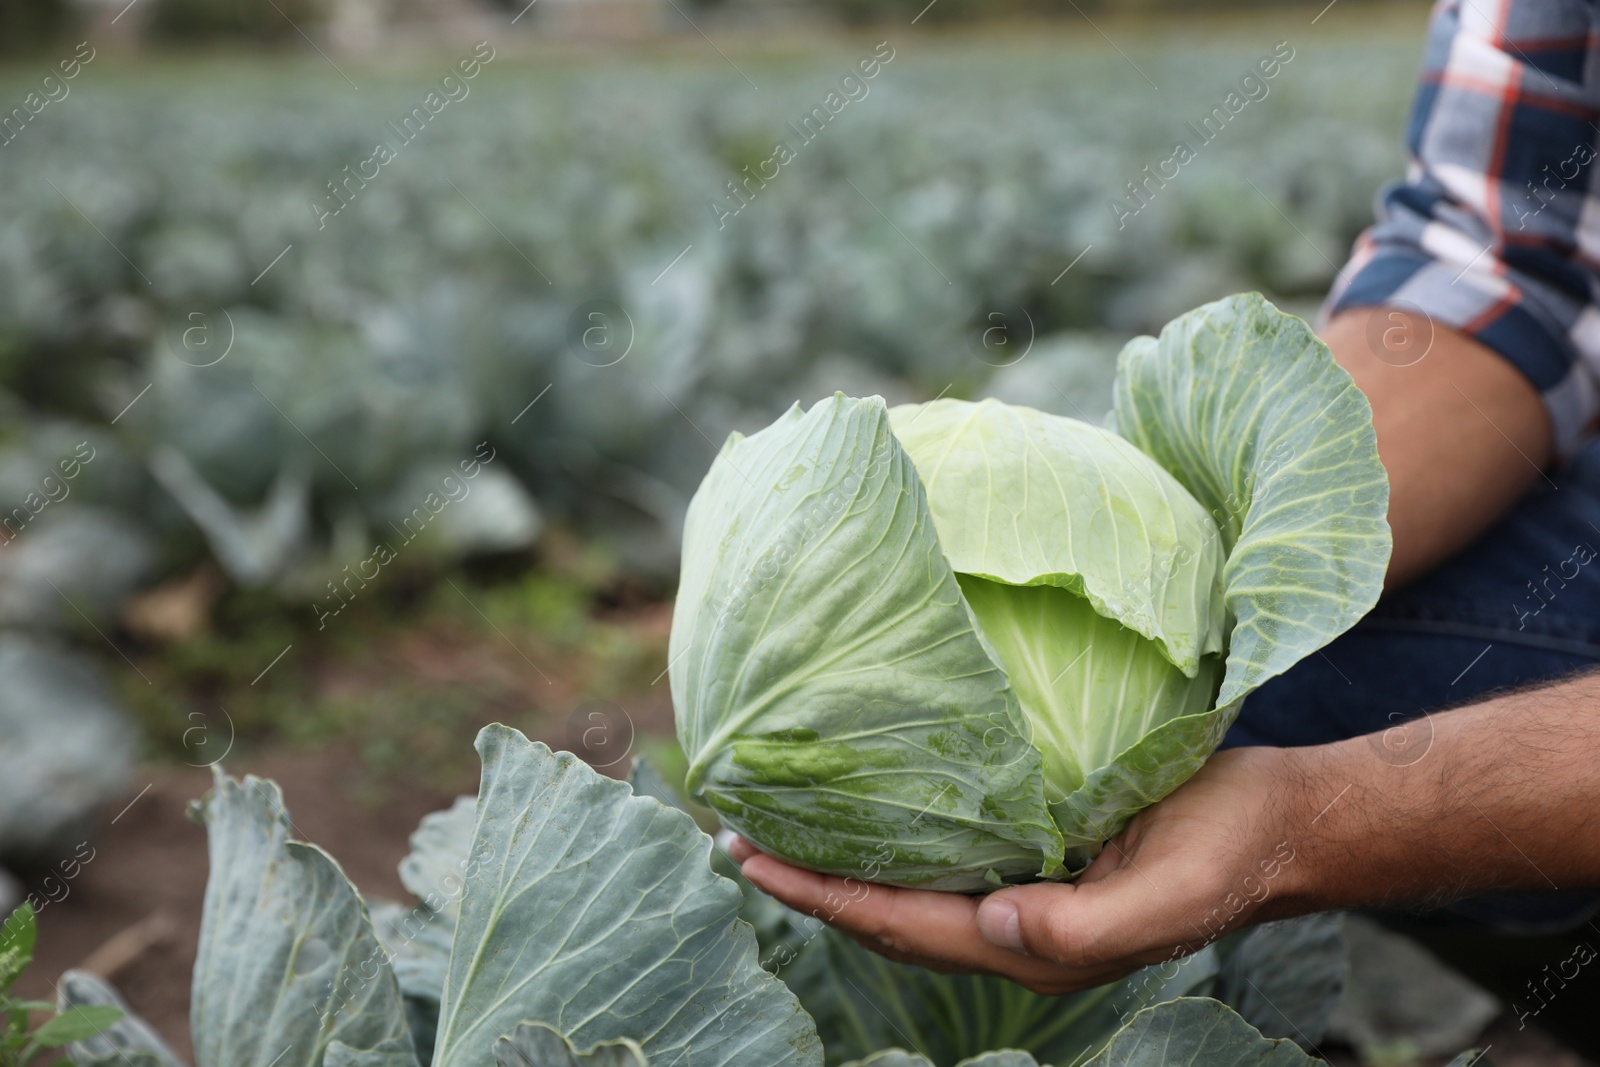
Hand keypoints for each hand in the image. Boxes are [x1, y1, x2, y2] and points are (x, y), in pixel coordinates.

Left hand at [732, 746, 1313, 993]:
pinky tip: (867, 805)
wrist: (1281, 823)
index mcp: (1034, 944)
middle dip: (810, 884)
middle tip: (736, 837)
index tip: (752, 860)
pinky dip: (893, 834)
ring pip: (909, 886)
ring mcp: (1024, 890)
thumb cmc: (1231, 851)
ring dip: (841, 861)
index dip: (823, 898)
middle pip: (887, 914)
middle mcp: (1015, 924)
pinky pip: (946, 851)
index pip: (901, 926)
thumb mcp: (1172, 894)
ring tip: (776, 825)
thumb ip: (1084, 928)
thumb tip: (994, 926)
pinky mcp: (1038, 849)